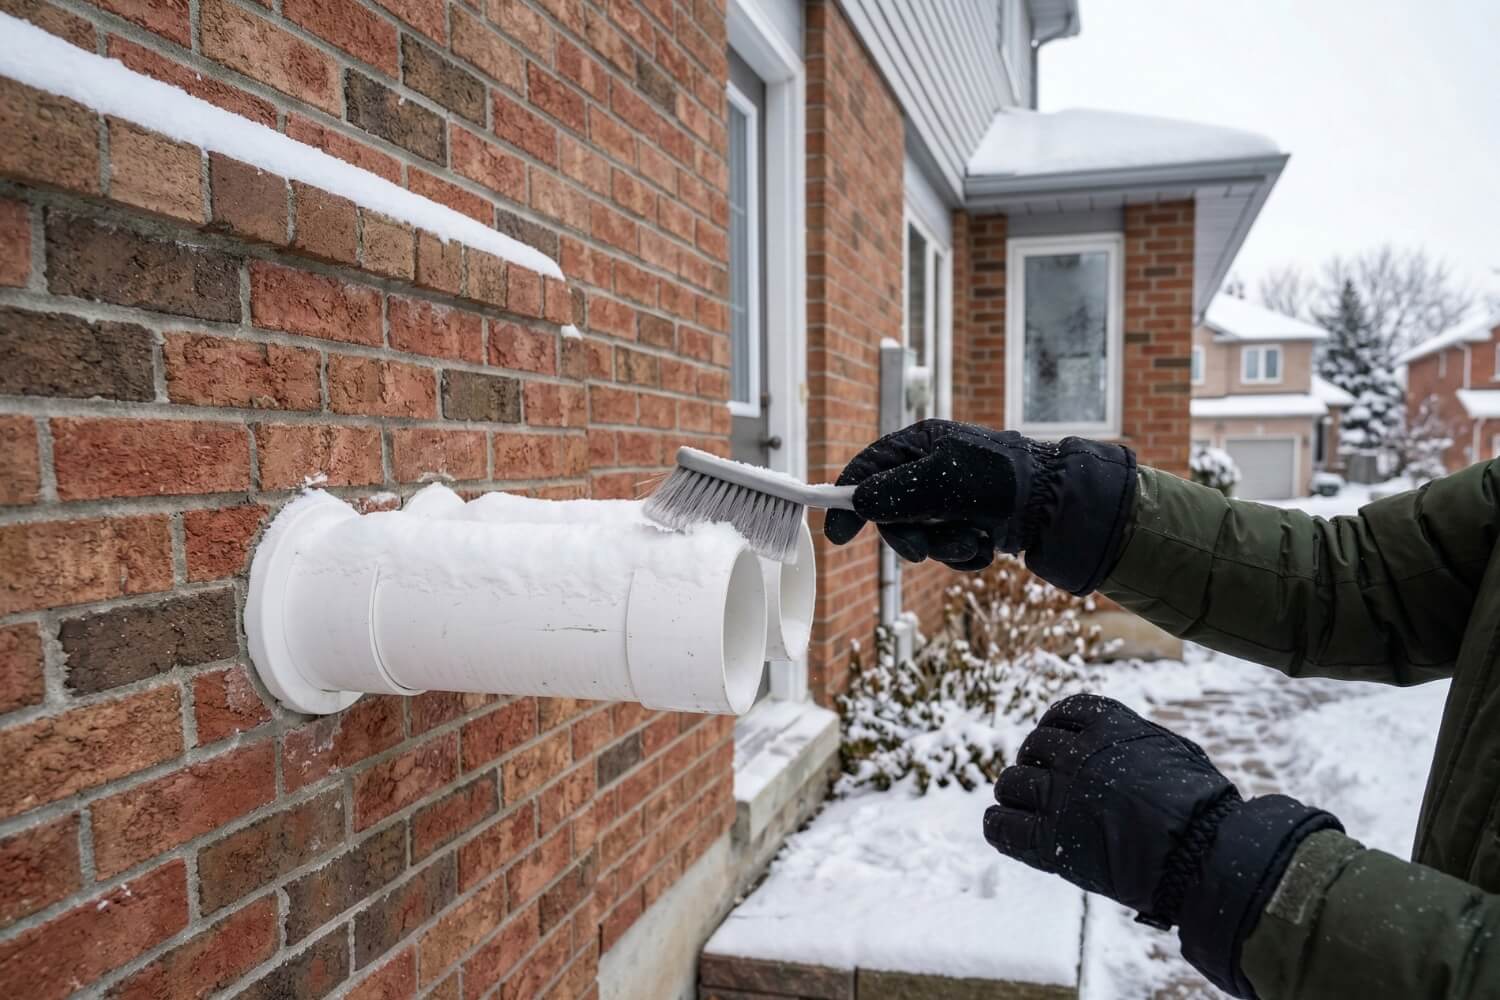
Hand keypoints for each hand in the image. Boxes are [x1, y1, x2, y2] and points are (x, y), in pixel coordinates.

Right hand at [823, 420, 1136, 593]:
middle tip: (921, 551)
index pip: (870, 467)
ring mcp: (954, 499)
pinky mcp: (974, 522)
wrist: (1058, 504)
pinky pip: (950, 548)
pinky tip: (988, 545)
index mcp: (922, 444)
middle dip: (908, 535)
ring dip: (945, 547)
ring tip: (974, 540)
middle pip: (892, 511)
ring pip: (923, 535)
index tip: (838, 535)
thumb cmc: (999, 480)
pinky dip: (966, 553)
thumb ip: (893, 492)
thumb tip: (858, 502)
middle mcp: (934, 469)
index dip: (849, 497)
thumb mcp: (939, 481)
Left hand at [985, 694, 1339, 997]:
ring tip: (1021, 805)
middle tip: (1043, 781)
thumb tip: (1122, 743)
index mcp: (1110, 727)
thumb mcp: (1174, 751)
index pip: (1065, 712)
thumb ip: (1136, 742)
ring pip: (1012, 783)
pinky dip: (998, 825)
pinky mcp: (1052, 842)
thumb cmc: (1204, 807)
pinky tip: (1003, 827)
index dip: (1055, 726)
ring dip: (1014, 792)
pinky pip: (1003, 826)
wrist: (1205, 856)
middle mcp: (1078, 756)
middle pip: (1034, 747)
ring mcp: (1061, 798)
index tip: (1055, 741)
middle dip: (1035, 761)